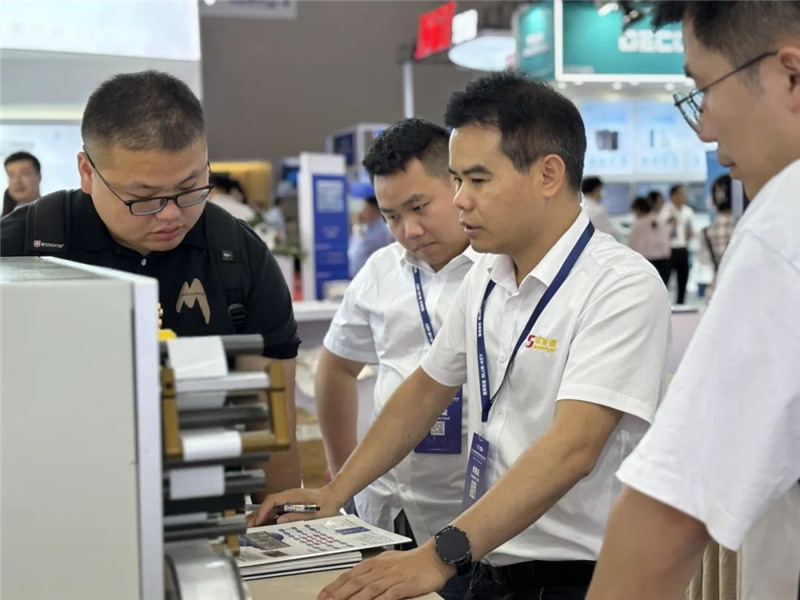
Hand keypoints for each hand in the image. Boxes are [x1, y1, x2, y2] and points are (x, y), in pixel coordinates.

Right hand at [246, 485, 342, 527]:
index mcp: (293, 495)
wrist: (333, 496)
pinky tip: (261, 524)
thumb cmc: (326, 505)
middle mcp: (288, 495)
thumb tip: (279, 520)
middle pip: (267, 503)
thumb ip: (297, 516)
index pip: (272, 500)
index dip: (262, 511)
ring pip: (269, 505)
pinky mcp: (289, 502)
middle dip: (256, 514)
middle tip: (246, 527)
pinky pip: (275, 508)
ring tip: (249, 527)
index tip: (256, 522)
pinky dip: (267, 515)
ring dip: (260, 515)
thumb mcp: (314, 514)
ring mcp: (288, 498)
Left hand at [317, 543, 453, 599]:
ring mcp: (393, 577)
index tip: (322, 595)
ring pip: (369, 589)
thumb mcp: (388, 561)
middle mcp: (381, 569)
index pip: (350, 574)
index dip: (335, 585)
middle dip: (338, 594)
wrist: (434, 557)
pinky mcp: (405, 585)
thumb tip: (357, 579)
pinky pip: (390, 595)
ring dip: (354, 599)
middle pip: (356, 583)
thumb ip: (373, 569)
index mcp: (375, 562)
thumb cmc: (411, 561)